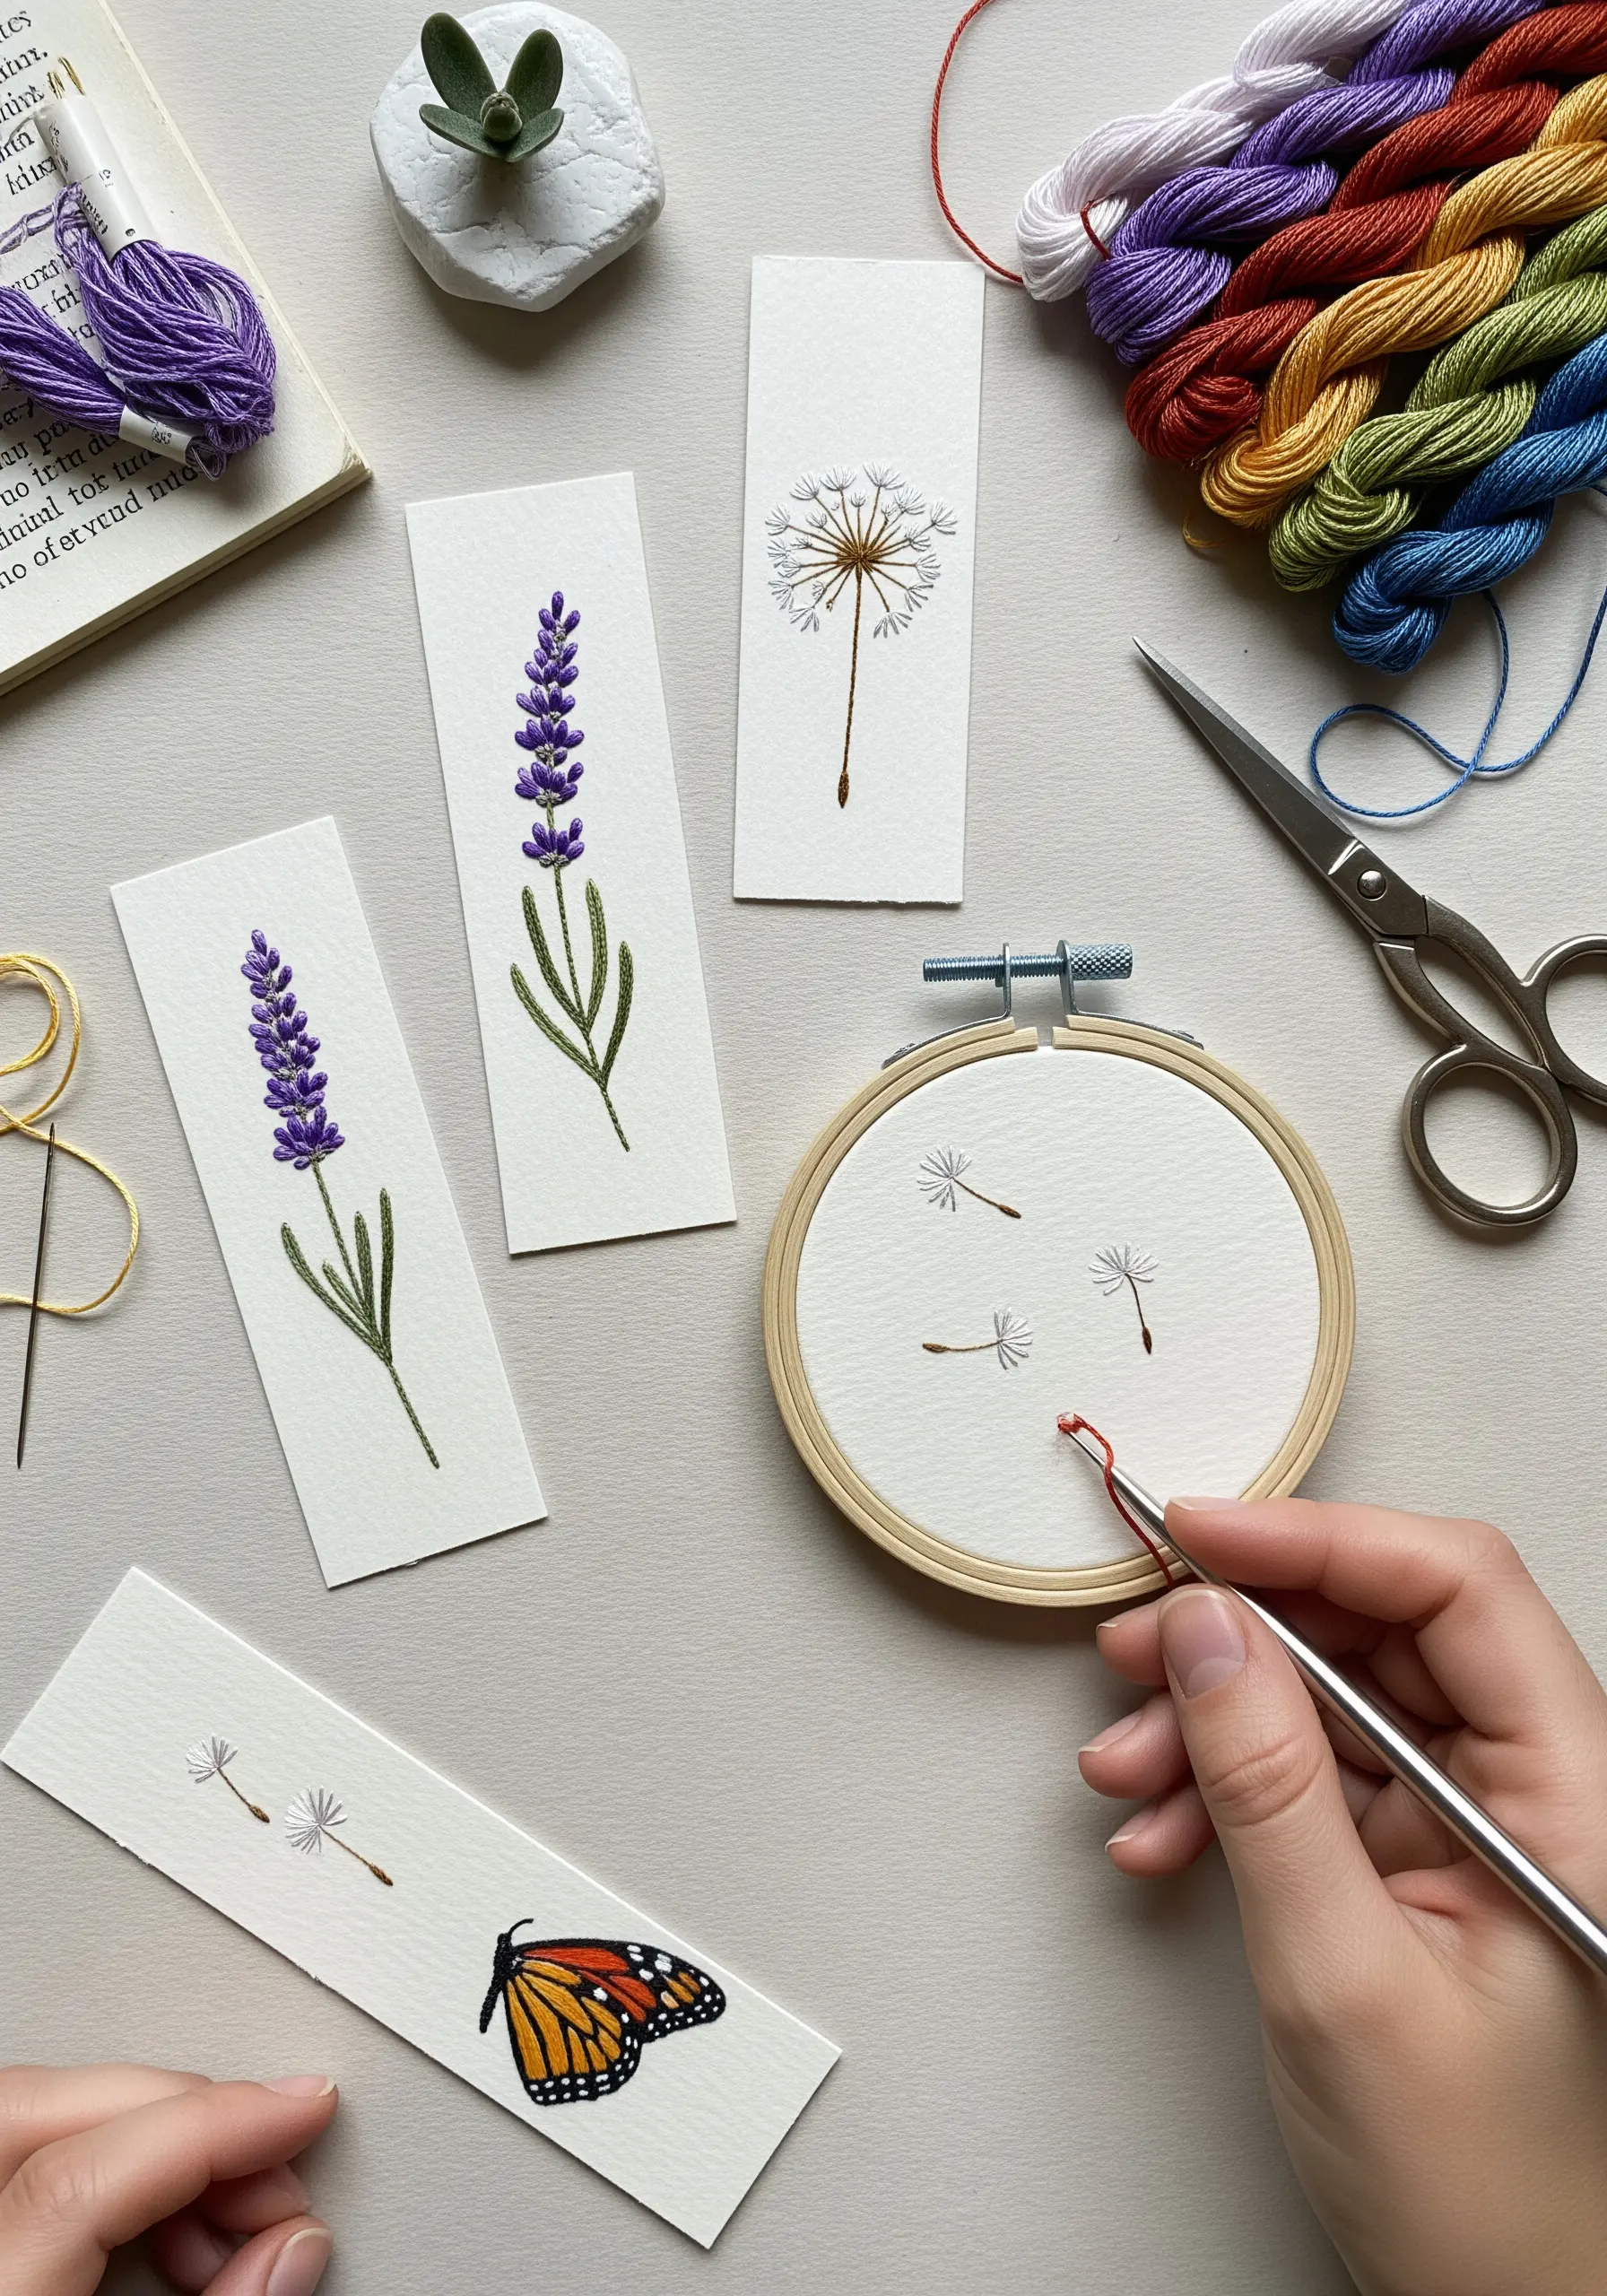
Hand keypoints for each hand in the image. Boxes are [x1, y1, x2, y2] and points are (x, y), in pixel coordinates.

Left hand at [0, 2064, 336, 2294]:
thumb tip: (289, 2242)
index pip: (75, 2183)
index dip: (205, 2128)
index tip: (300, 2109)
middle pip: (38, 2112)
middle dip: (179, 2111)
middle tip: (270, 2155)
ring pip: (28, 2112)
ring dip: (147, 2131)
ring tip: (223, 2205)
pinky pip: (18, 2154)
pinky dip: (105, 2157)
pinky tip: (166, 2212)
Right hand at [1081, 1499, 1606, 2295]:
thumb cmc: (1484, 2195)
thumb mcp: (1343, 1978)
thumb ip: (1268, 1787)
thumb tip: (1205, 1633)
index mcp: (1579, 1801)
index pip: (1457, 1592)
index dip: (1320, 1541)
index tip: (1199, 1537)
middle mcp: (1540, 1790)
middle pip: (1385, 1632)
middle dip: (1242, 1635)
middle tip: (1134, 1649)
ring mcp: (1478, 1823)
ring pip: (1336, 1700)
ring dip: (1212, 1721)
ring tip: (1127, 1769)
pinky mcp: (1423, 1861)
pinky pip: (1317, 1775)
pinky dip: (1225, 1790)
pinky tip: (1163, 1833)